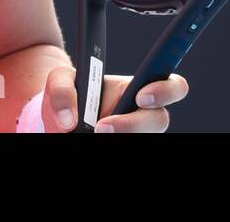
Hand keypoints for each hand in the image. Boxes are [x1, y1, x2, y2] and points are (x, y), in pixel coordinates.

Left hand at [40, 65, 189, 132]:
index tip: (141, 97)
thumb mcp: (59, 82)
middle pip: (160, 120)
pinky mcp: (129, 145)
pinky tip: (94, 137)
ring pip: (144, 139)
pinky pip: (129, 149)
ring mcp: (138, 133)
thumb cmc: (68, 95)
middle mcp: (143, 114)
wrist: (61, 119)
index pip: (170, 85)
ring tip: (93, 134)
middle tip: (102, 127)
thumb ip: (62, 91)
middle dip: (134, 125)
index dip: (164, 90)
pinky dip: (112, 145)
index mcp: (134, 89)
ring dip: (120, 136)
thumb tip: (69, 120)